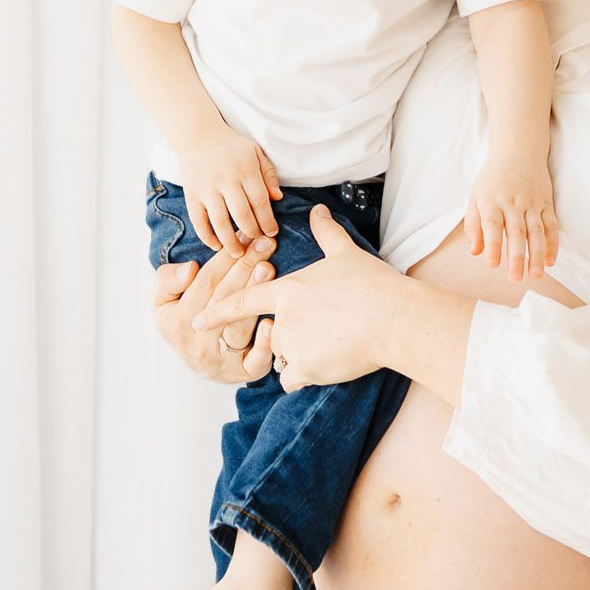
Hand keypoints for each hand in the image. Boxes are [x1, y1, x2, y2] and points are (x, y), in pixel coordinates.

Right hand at [154, 238, 278, 381]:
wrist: (198, 361)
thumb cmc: (184, 320)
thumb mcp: (163, 299)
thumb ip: (166, 280)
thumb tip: (189, 270)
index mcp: (173, 322)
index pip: (203, 284)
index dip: (224, 259)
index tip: (243, 237)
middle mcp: (195, 344)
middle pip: (223, 300)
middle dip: (245, 267)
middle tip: (265, 244)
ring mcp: (219, 362)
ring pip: (239, 326)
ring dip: (255, 295)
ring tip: (269, 268)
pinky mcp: (242, 374)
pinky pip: (255, 362)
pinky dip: (264, 344)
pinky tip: (271, 322)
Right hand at [175, 126, 282, 249]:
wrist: (198, 134)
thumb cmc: (232, 146)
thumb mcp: (256, 153)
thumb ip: (268, 174)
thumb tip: (278, 198)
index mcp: (246, 170)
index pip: (260, 202)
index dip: (268, 221)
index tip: (272, 233)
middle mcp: (226, 181)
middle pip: (242, 215)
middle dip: (252, 233)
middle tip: (257, 242)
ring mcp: (207, 189)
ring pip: (221, 222)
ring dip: (231, 242)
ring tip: (238, 253)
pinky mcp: (192, 195)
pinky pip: (199, 221)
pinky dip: (207, 236)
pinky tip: (216, 246)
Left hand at [193, 204, 402, 387]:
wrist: (392, 318)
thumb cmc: (371, 284)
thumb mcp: (345, 254)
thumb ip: (326, 234)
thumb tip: (318, 211)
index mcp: (287, 290)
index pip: (243, 302)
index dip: (217, 312)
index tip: (197, 321)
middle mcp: (282, 319)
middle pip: (274, 334)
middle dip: (293, 337)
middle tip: (327, 329)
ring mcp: (292, 344)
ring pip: (285, 357)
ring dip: (301, 357)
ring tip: (334, 344)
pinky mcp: (305, 368)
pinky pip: (293, 379)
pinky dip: (306, 375)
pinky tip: (329, 364)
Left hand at [465, 148, 558, 281]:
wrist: (519, 151)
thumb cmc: (493, 178)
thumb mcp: (476, 196)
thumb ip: (474, 225)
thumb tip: (475, 252)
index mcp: (492, 200)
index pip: (493, 225)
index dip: (493, 246)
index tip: (492, 265)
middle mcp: (513, 202)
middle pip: (516, 232)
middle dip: (517, 257)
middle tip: (515, 279)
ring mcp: (532, 203)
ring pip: (537, 231)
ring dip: (537, 255)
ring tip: (537, 275)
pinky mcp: (546, 203)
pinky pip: (551, 225)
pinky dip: (552, 243)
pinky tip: (550, 260)